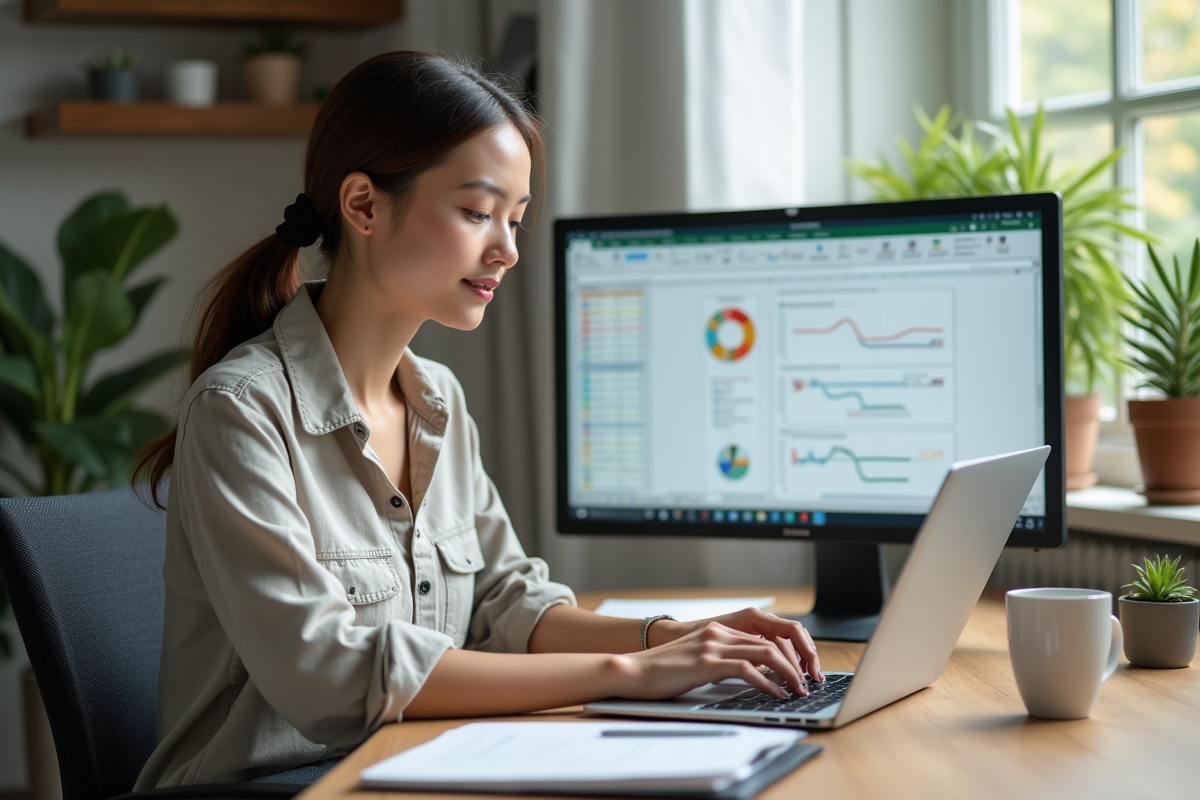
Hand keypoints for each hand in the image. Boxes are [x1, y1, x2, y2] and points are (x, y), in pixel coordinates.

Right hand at [615, 621, 811, 700]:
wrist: (634, 671)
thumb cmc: (663, 672)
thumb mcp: (697, 659)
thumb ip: (722, 659)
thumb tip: (754, 674)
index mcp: (717, 630)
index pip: (764, 636)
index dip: (788, 654)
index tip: (800, 671)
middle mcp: (718, 632)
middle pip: (771, 643)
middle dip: (796, 664)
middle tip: (806, 683)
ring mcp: (713, 645)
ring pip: (766, 653)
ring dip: (788, 673)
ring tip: (797, 690)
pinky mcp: (707, 662)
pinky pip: (749, 670)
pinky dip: (768, 683)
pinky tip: (776, 694)